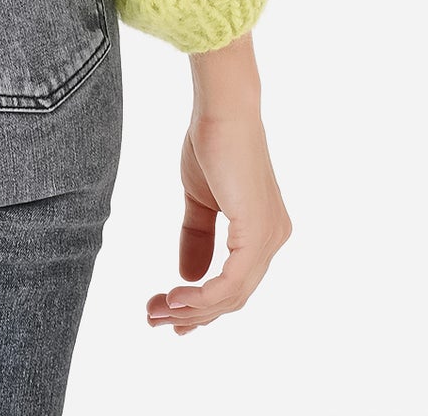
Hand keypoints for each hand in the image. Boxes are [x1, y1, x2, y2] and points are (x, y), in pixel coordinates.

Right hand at [147, 35, 292, 335]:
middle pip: (234, 297)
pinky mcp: (256, 234)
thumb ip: (197, 237)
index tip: (170, 315)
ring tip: (156, 312)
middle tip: (154, 319)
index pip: (236, 282)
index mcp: (263, 230)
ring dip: (191, 309)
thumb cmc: (212, 141)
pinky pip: (231, 283)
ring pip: (232, 296)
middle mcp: (273, 239)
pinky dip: (202, 297)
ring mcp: (268, 239)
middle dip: (192, 313)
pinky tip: (175, 299)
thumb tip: (187, 277)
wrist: (221, 109)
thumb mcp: (200, 199)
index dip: (203, 304)